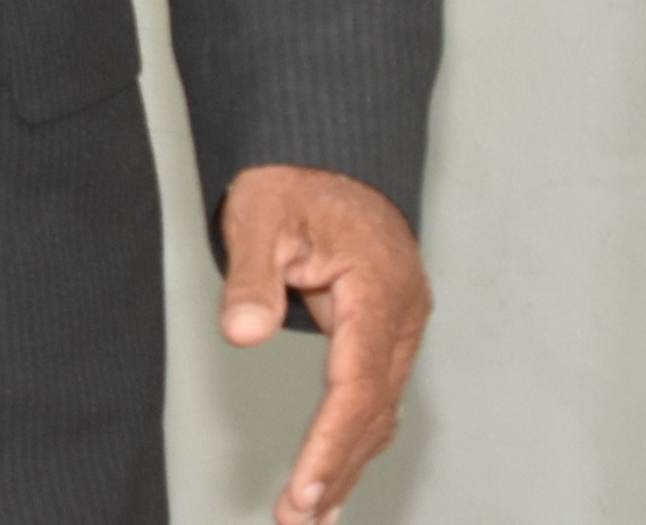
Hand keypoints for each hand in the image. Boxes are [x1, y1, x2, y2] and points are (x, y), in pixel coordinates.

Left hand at [220, 165, 430, 523]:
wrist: (325, 156)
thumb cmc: (292, 181)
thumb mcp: (259, 213)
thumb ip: (252, 275)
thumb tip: (243, 334)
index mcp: (379, 286)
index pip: (358, 383)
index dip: (330, 442)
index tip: (302, 489)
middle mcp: (402, 314)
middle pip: (373, 409)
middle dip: (335, 469)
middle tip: (295, 521)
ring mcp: (400, 326)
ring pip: (379, 412)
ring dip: (345, 466)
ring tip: (309, 519)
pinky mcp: (386, 334)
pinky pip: (374, 398)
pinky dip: (354, 442)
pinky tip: (331, 481)